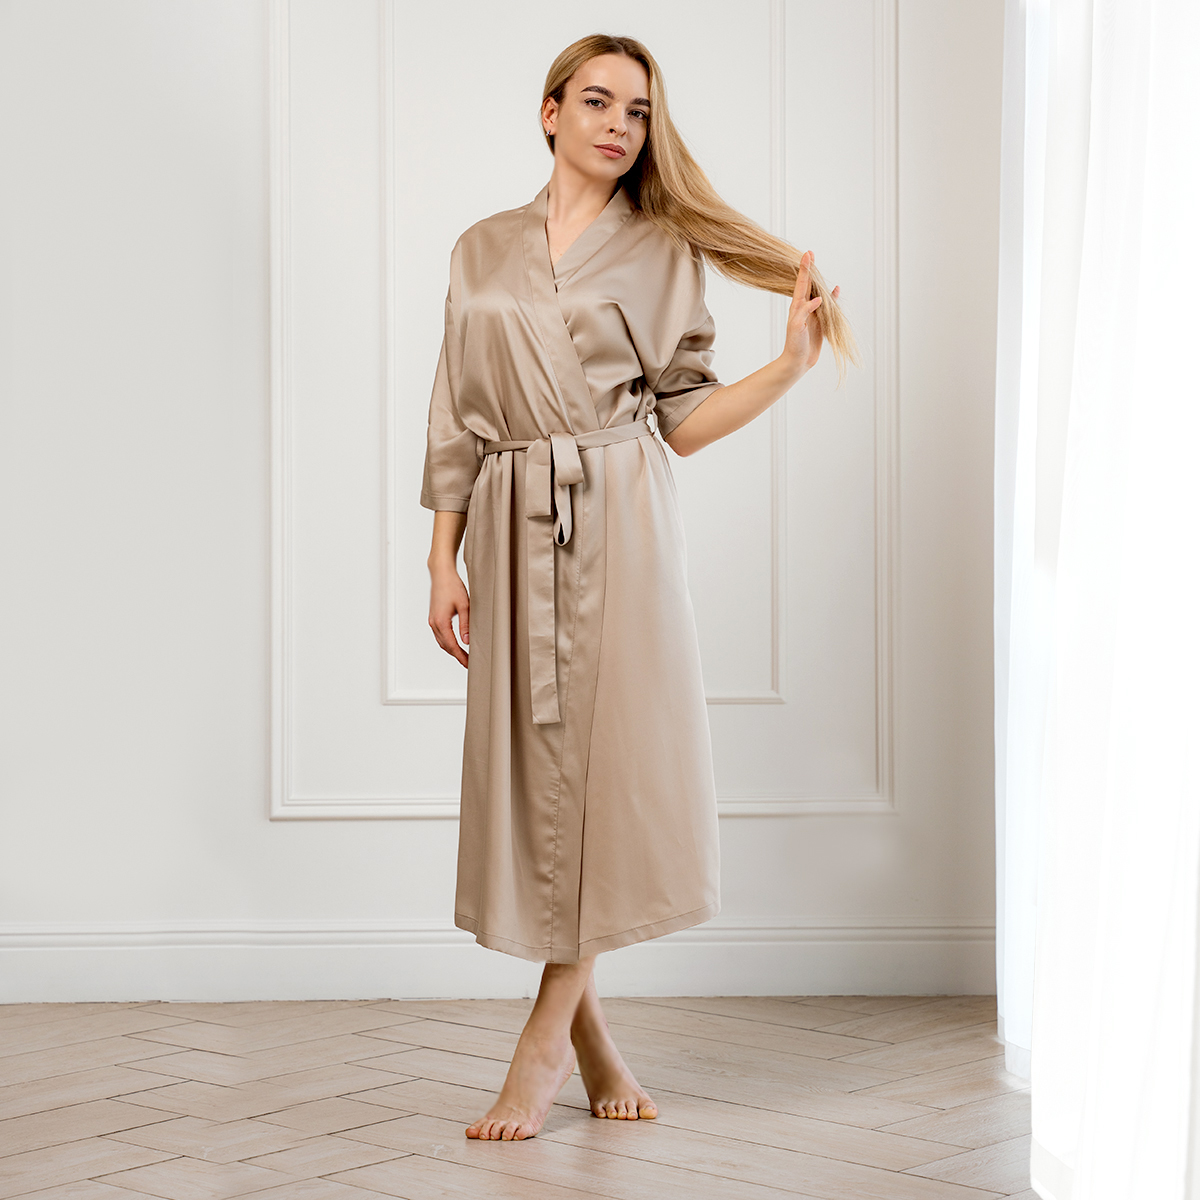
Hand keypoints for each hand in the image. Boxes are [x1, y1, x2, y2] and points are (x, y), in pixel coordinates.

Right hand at [429, 560, 468, 666]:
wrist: (441, 574)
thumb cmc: (453, 586)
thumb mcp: (465, 606)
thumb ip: (466, 624)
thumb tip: (467, 641)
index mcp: (441, 622)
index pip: (452, 645)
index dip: (461, 656)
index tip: (469, 664)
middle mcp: (434, 623)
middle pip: (445, 646)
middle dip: (457, 656)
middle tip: (468, 663)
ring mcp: (432, 621)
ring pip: (441, 642)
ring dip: (451, 650)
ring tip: (464, 656)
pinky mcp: (433, 617)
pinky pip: (439, 635)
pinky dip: (447, 642)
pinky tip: (455, 644)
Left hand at [781, 251, 838, 374]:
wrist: (797, 361)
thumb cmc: (794, 344)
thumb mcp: (797, 326)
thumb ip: (806, 311)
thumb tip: (818, 298)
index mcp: (797, 306)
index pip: (801, 283)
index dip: (804, 268)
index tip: (807, 254)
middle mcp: (804, 307)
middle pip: (808, 284)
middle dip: (810, 269)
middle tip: (810, 254)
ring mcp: (812, 314)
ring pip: (818, 293)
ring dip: (820, 281)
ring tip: (820, 268)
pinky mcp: (820, 322)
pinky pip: (827, 306)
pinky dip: (832, 297)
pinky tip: (836, 290)